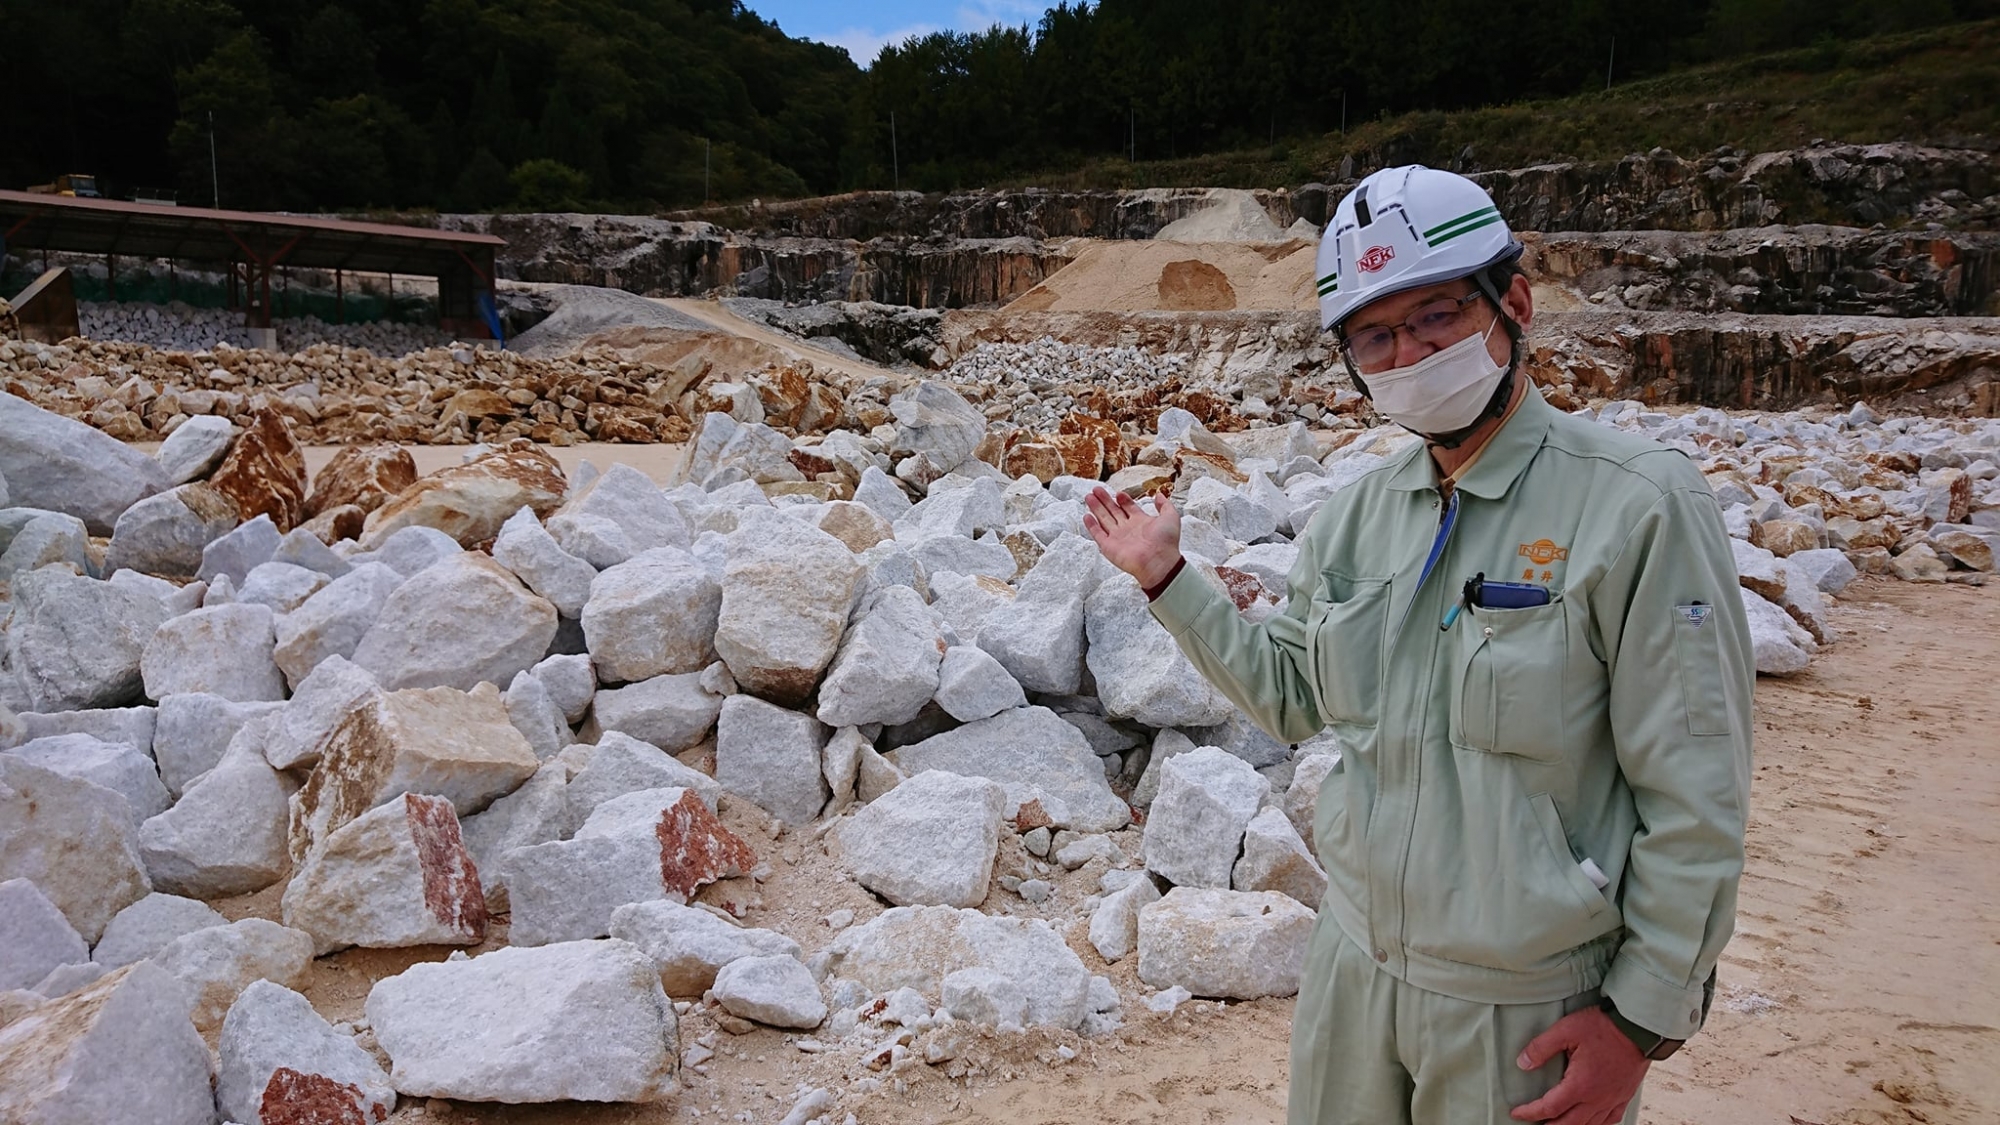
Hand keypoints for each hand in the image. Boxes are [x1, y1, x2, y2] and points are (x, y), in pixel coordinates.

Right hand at [1083, 486, 1183, 589]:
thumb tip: (1159, 495)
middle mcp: (1128, 529)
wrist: (1158, 562)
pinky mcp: (1109, 546)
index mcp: (1141, 522)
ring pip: (1104, 519)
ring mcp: (1117, 538)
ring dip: (1096, 508)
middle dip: (1105, 500)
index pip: (1129, 508)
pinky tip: (1086, 516)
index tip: (1118, 493)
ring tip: (1088, 496)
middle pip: (1113, 511)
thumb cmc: (1166, 542)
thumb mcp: (1170, 517)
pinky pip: (1097, 534)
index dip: (1123, 500)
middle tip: (1096, 489)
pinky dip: (1091, 525)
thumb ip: (1164, 505)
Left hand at [1509, 1007, 1649, 1124]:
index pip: (1549, 1108)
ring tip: (1556, 1123)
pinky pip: (1610, 1120)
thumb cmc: (1604, 1027)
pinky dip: (1595, 1124)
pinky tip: (1589, 1121)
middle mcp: (1597, 1098)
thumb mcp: (1566, 1030)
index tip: (1517, 1113)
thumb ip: (1541, 1047)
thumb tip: (1522, 1063)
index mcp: (1580, 1085)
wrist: (1639, 1028)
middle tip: (1533, 1122)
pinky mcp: (1624, 1096)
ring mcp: (1613, 1099)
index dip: (1530, 1112)